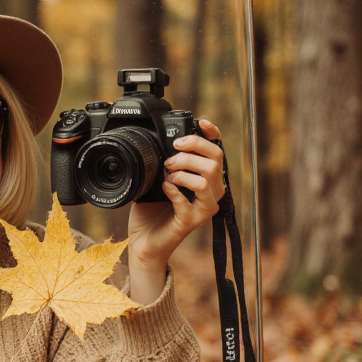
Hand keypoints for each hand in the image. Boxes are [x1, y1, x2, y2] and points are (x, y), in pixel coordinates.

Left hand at [126, 118, 225, 270]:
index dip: (212, 134)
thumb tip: (165, 142)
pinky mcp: (191, 222)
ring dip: (183, 171)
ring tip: (167, 175)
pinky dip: (173, 190)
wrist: (143, 240)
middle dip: (191, 151)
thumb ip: (166, 161)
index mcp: (206, 177)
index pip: (217, 150)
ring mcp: (204, 208)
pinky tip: (164, 189)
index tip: (200, 122)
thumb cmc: (152, 210)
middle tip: (171, 157)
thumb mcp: (158, 178)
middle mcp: (211, 192)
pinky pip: (187, 201)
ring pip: (206, 179)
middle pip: (215, 160)